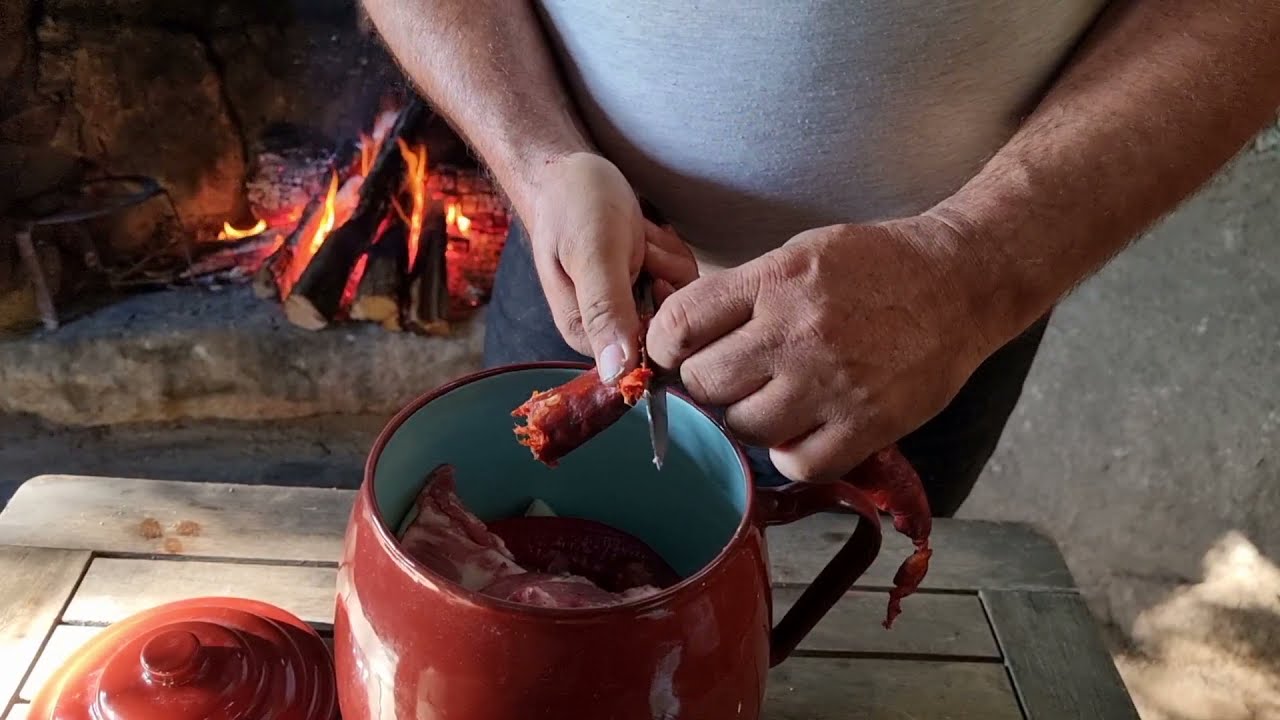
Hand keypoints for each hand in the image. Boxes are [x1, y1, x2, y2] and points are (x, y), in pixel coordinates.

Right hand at [522, 152, 696, 380]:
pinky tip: (644, 232)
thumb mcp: (591, 254)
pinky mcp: (646, 286)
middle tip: (636, 243)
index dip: (659, 307)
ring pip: (681, 296)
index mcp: (586, 335)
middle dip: (664, 275)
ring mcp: (632, 306)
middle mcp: (610, 329)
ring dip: (666, 256)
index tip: (641, 269)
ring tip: (635, 234)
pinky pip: (682, 278)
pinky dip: (669, 248)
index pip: (649, 349)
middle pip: (672, 323)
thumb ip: (604, 310)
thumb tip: (616, 374)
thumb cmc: (573, 206)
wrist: (571, 172)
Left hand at [646, 216, 994, 481]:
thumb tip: (680, 336)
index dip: (662, 347)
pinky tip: (801, 430)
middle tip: (729, 378)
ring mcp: (831, 383)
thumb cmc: (875, 266)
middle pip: (704, 384)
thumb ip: (742, 293)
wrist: (960, 283)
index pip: (680, 326)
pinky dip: (789, 453)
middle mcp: (797, 332)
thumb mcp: (799, 255)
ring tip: (770, 400)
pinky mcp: (866, 424)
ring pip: (744, 428)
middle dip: (706, 384)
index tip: (672, 354)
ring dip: (746, 421)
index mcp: (775, 281)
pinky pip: (796, 462)